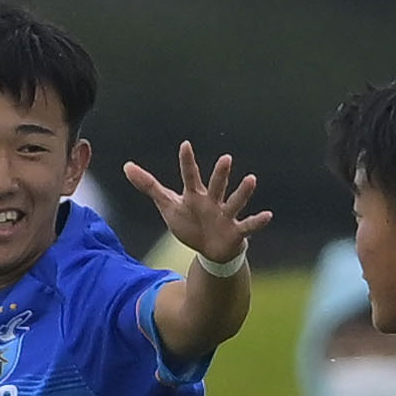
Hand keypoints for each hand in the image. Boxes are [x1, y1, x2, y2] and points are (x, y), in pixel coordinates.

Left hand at [122, 142, 270, 266]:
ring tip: (251, 179)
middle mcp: (212, 201)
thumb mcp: (167, 205)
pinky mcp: (236, 231)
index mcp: (195, 195)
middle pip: (216, 185)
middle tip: (226, 159)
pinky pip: (249, 226)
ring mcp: (226, 215)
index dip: (187, 162)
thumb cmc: (190, 222)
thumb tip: (127, 166)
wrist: (209, 250)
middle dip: (221, 174)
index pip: (190, 176)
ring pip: (235, 202)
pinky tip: (268, 215)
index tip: (185, 145)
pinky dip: (258, 222)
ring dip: (243, 192)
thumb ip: (149, 186)